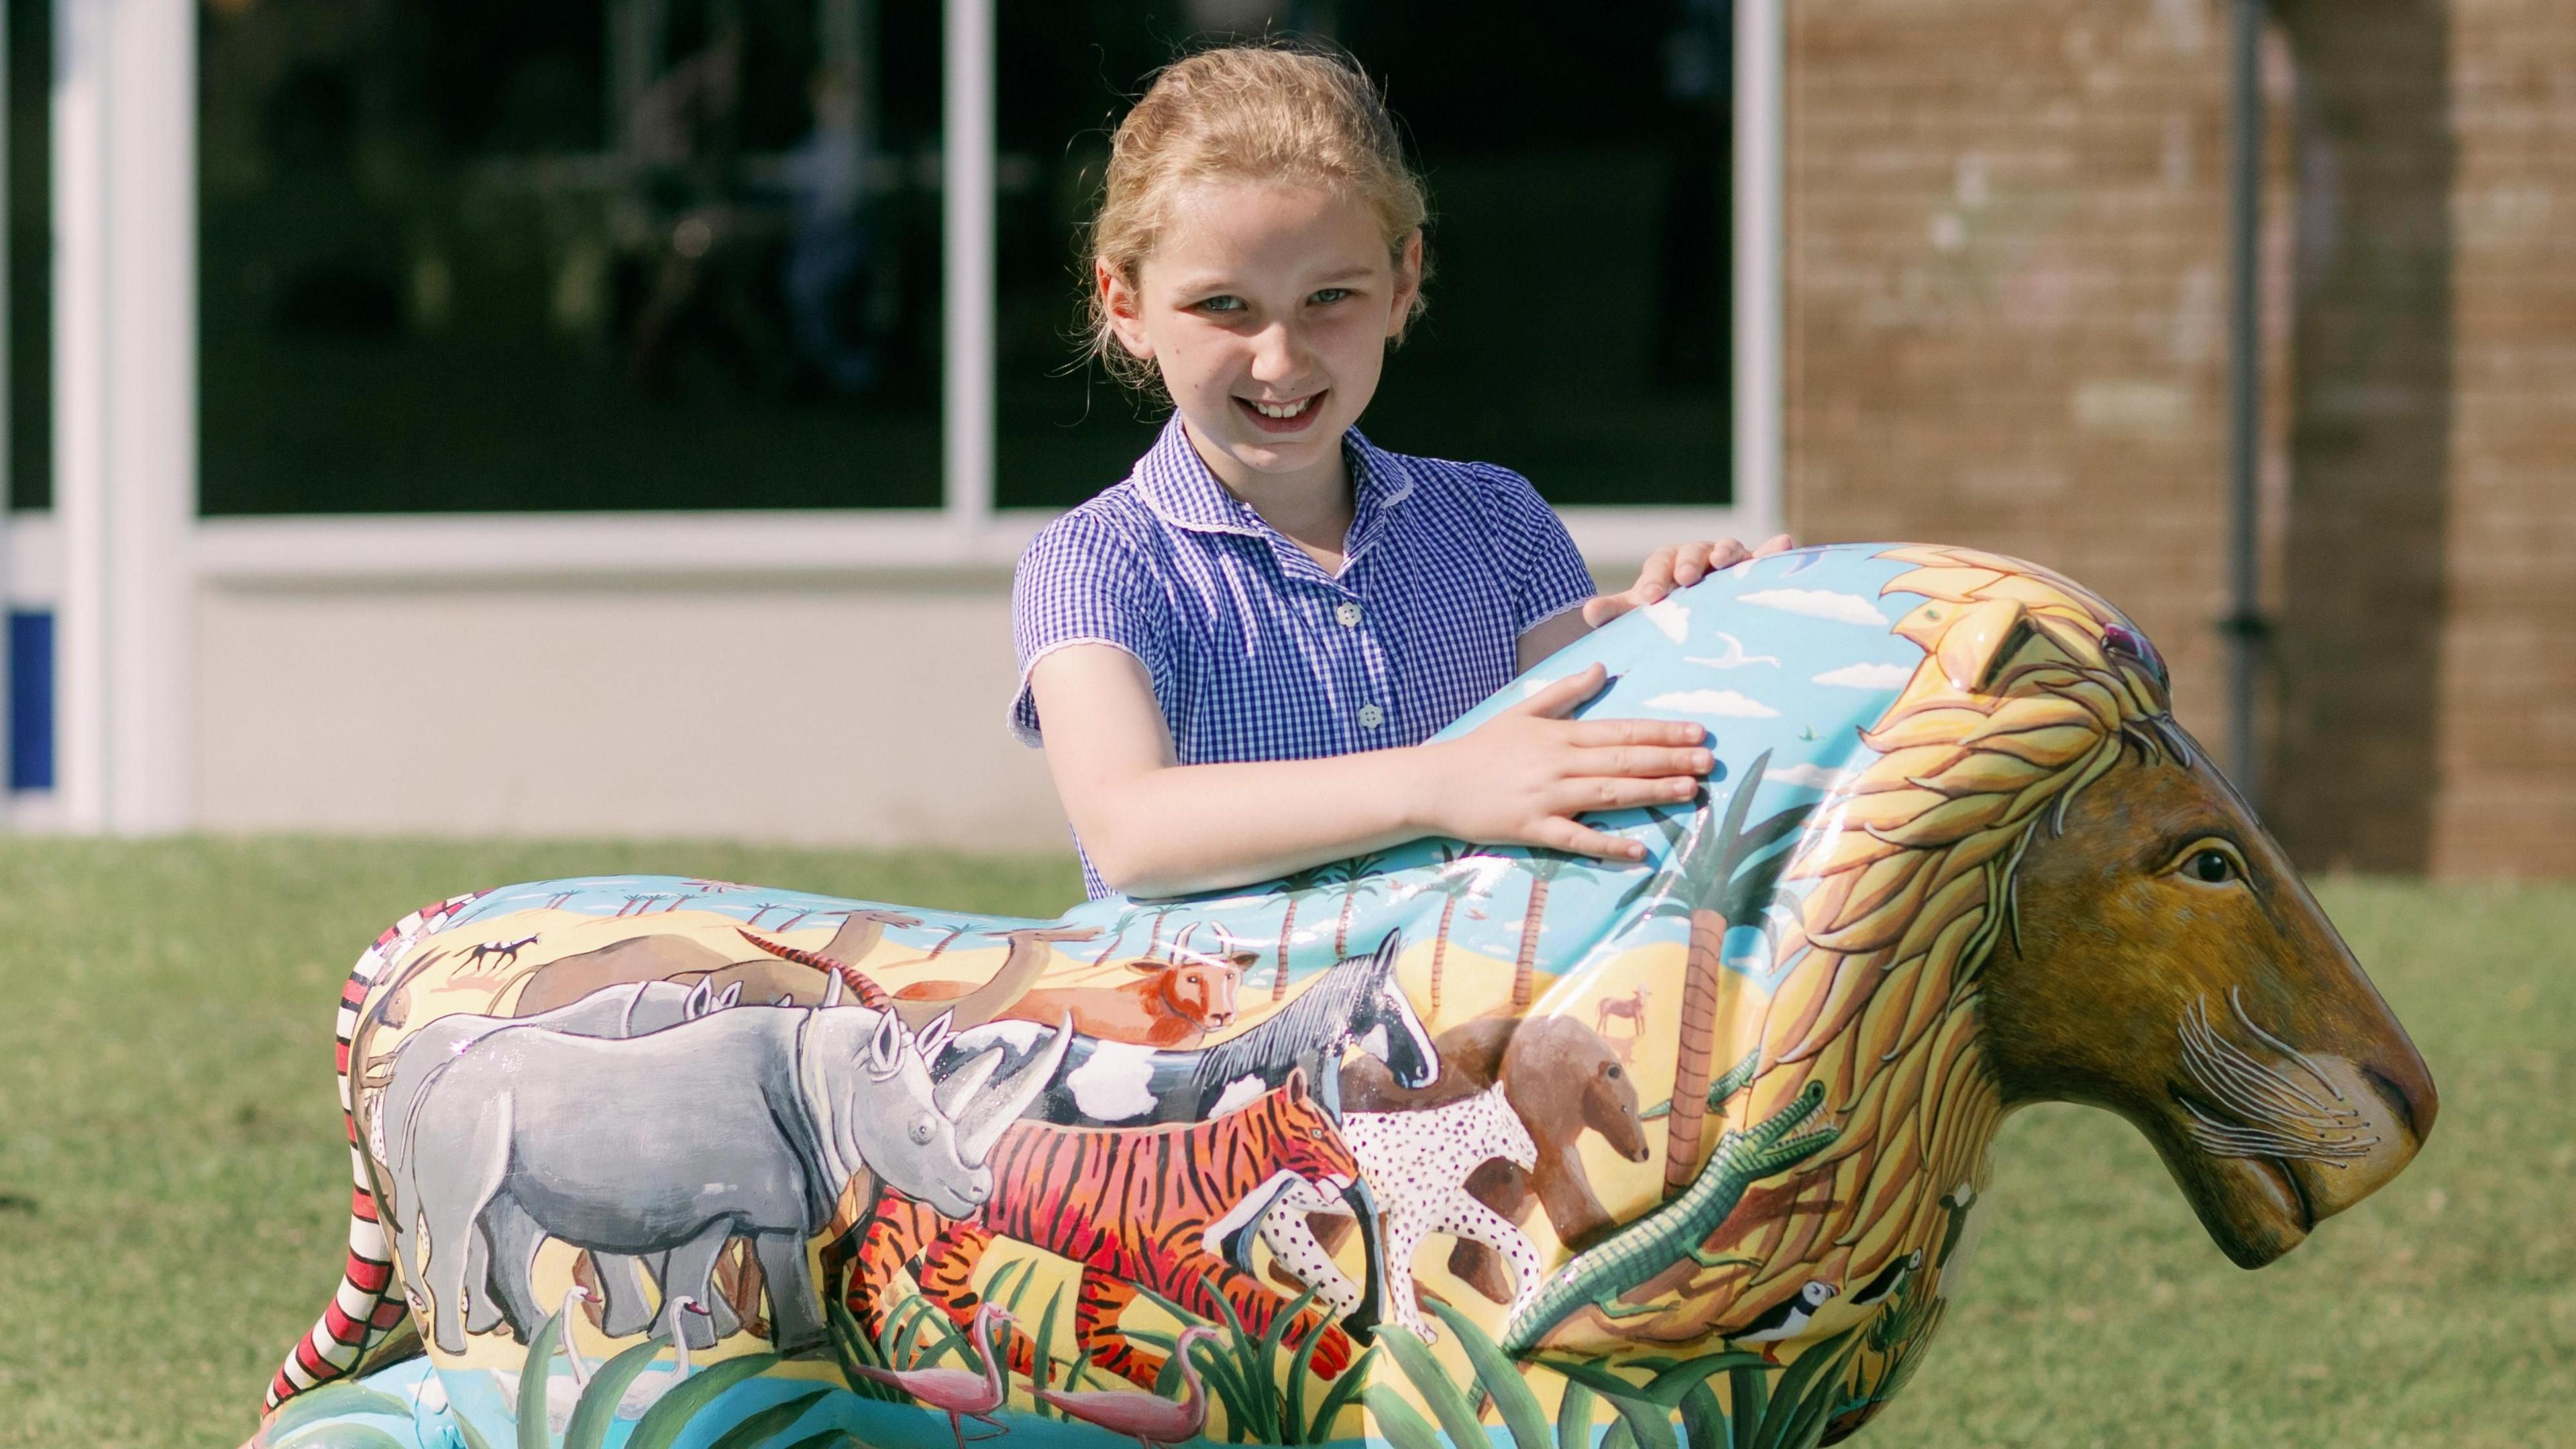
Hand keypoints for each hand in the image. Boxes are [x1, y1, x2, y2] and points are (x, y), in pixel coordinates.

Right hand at [1413, 663, 1713, 860]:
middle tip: (1708, 762)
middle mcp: (1559, 763)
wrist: (1436, 783)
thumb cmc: (1481, 748)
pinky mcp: (1532, 828)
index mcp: (1560, 735)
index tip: (1697, 732)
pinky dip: (1607, 844)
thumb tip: (1601, 668)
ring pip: (1609, 794)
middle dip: (1669, 760)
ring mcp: (1547, 797)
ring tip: (1689, 793)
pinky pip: (1576, 839)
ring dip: (1651, 793)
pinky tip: (1638, 849)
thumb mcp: (1521, 711)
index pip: (1621, 730)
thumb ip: (1564, 692)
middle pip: (1623, 760)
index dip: (1661, 732)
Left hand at [1580, 534, 1795, 628]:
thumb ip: (1616, 613)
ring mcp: (1729, 564)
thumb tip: (1587, 612)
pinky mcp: (1756, 572)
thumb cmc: (1666, 616)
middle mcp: (1700, 558)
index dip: (1655, 578)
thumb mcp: (1640, 616)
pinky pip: (1766, 558)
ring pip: (1729, 549)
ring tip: (1722, 560)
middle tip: (1685, 579)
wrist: (1697, 623)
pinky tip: (1784, 542)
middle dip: (1689, 562)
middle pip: (1694, 551)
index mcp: (1669, 565)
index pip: (1661, 563)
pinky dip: (1774, 549)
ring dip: (1725, 551)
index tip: (1650, 599)